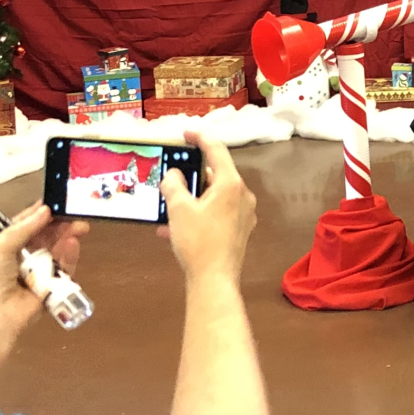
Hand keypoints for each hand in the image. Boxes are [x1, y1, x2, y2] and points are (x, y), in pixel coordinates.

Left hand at [0, 200, 89, 337]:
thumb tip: (45, 210)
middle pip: (45, 237)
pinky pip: (63, 272)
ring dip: (67, 239)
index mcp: (5, 247)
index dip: (41, 213)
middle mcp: (22, 259)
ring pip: (57, 252)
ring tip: (79, 228)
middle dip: (60, 226)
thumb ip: (23, 228)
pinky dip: (69, 258)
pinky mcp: (51, 290)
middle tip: (77, 215)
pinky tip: (72, 245)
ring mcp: (37, 275)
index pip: (26, 225)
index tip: (58, 201)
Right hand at [157, 131, 256, 284]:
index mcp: (230, 184)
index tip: (186, 133)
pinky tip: (175, 228)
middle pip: (216, 174)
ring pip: (214, 196)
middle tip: (173, 175)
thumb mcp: (178, 209)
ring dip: (192, 198)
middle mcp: (242, 195)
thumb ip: (174, 185)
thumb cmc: (198, 243)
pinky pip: (217, 214)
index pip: (216, 150)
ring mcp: (244, 214)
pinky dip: (198, 214)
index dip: (199, 137)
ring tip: (169, 206)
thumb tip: (174, 174)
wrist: (214, 281)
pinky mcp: (239, 230)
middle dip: (192, 175)